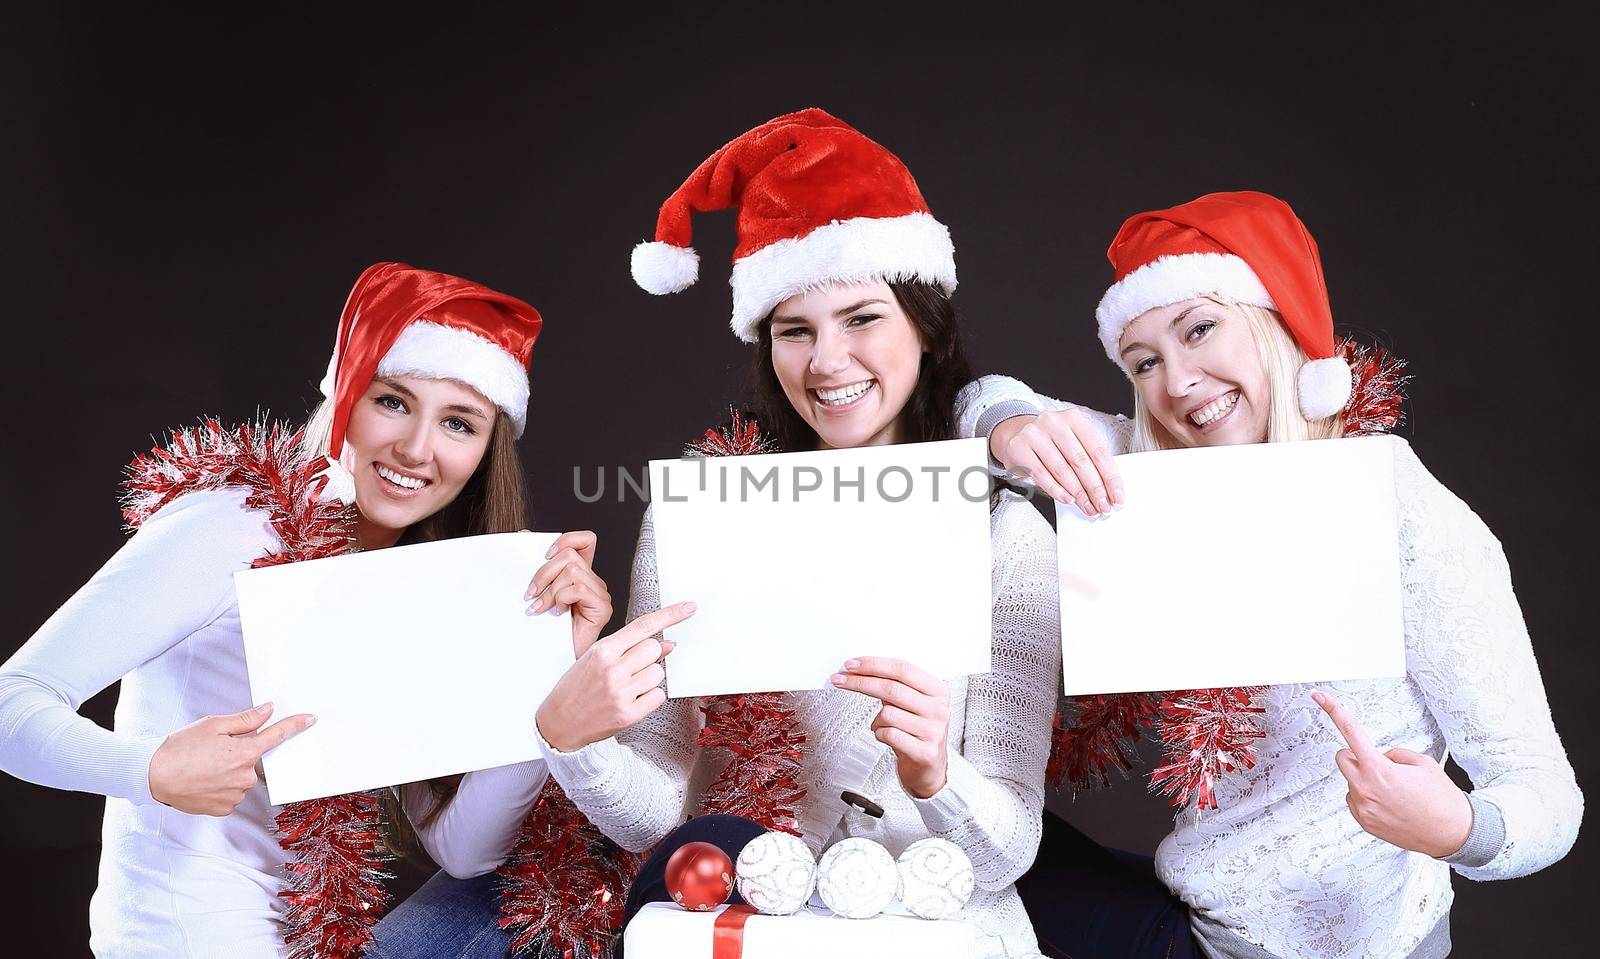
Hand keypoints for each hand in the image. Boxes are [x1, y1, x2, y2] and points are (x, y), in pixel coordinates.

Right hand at [147, 703, 314, 815]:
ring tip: (204, 767)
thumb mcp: (213, 725)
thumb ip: (245, 720)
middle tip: (214, 752)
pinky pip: (232, 793)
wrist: (153, 776)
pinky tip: (204, 781)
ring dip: (230, 771)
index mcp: (244, 753)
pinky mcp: (225, 809)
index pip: (277, 736)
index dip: (295, 725)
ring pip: (242, 778)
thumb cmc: (180, 748)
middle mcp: (245, 777)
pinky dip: (223, 786)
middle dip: (240, 753)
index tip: (310, 719)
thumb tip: (268, 710)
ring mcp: (236, 795)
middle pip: (253, 760)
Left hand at [525, 530, 611, 656]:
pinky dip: (560, 599)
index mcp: (579, 573)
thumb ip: (534, 563)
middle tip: (530, 594)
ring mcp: (599, 594)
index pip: (585, 540)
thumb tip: (524, 535)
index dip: (566, 539)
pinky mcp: (602, 608)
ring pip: (572, 572)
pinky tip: (555, 614)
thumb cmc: (543, 628)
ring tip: (540, 608)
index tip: (544, 555)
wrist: (549, 658)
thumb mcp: (536, 588)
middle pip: (570, 556)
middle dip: (543, 573)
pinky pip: (578, 589)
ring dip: (549, 591)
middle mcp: (592, 581)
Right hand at [535, 602, 696, 752]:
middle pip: (655, 648)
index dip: (670, 615)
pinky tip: (632, 699)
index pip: (643, 626)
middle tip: (632, 668)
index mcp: (602, 651)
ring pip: (659, 673)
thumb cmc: (576, 688)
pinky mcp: (628, 714)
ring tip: (628, 687)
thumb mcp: (595, 659)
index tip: (688, 608)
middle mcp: (612, 669)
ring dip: (650, 678)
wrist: (558, 723)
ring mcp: (621, 692)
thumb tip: (668, 644)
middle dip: (650, 656)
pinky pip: (658, 696)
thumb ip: (629, 649)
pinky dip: (651, 697)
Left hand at [831, 657, 949, 798]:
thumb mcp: (909, 704)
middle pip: (892, 688)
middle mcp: (939, 709)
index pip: (902, 669)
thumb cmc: (915, 731)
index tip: (851, 665)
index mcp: (938, 690)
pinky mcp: (924, 752)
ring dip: (876, 720)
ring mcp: (934, 731)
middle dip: (860, 682)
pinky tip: (887, 737)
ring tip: (883, 726)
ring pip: (887, 713)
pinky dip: (880, 734)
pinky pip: (889, 734)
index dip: (873, 664)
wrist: (929, 768)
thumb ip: (892, 687)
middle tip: (839, 680)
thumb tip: (859, 671)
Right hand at [990, 409, 1121, 514]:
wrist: (1017, 432)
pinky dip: (1056, 490)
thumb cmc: (1051, 440)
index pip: (1098, 450)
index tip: (1116, 494)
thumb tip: (1107, 488)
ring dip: (1078, 493)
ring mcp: (1034, 434)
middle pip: (1080, 461)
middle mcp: (1054, 422)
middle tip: (1102, 505)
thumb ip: (1089, 458)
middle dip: (1095, 488)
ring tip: (1087, 506)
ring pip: (1062, 470)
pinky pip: (1041, 475)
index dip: (1109, 476)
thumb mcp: (1073, 440)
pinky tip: (1067, 498)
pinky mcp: (1019, 448)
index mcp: (1074, 418)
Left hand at [1314, 690, 1472, 857]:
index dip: (1334, 711)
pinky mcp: (1364, 822)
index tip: (1319, 696)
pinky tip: (1389, 803)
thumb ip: (1394, 753)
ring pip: (1350, 780)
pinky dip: (1366, 796)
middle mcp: (1365, 788)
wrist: (1453, 834)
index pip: (1351, 732)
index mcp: (1379, 769)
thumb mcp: (1423, 762)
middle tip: (1379, 764)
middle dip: (1356, 756)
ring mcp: (1362, 807)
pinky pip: (1354, 800)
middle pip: (1342, 758)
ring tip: (1393, 791)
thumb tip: (1380, 757)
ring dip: (1364, 778)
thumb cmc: (1442, 799)